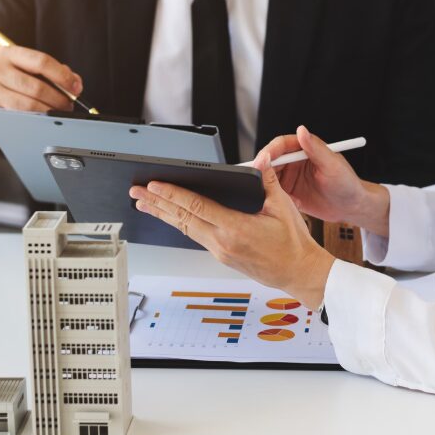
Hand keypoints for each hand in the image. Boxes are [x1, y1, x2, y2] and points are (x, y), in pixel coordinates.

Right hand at [0, 46, 82, 136]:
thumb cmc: (4, 85)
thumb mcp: (23, 71)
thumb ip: (49, 73)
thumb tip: (74, 81)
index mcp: (9, 53)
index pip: (41, 61)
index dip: (63, 76)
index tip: (76, 88)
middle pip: (37, 86)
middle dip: (59, 99)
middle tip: (68, 106)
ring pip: (29, 104)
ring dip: (49, 112)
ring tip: (58, 115)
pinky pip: (18, 117)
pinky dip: (35, 120)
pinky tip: (42, 121)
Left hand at [129, 154, 334, 309]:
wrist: (298, 272)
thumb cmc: (292, 244)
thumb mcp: (283, 206)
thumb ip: (267, 181)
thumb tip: (260, 161)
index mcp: (235, 228)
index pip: (195, 207)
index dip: (172, 194)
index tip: (155, 185)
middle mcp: (222, 242)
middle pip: (182, 219)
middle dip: (156, 204)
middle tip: (137, 193)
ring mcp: (219, 252)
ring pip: (184, 229)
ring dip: (163, 215)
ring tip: (144, 204)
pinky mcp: (221, 256)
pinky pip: (194, 236)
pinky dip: (179, 224)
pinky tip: (171, 218)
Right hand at [261, 126, 390, 236]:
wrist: (351, 207)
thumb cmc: (347, 183)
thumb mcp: (332, 164)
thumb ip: (316, 148)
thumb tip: (302, 130)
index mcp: (304, 150)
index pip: (281, 145)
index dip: (270, 151)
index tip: (263, 159)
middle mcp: (294, 162)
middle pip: (270, 161)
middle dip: (262, 167)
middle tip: (256, 176)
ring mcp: (290, 178)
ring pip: (269, 177)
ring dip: (264, 182)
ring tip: (264, 189)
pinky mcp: (289, 194)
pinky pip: (274, 193)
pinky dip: (271, 196)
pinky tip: (274, 200)